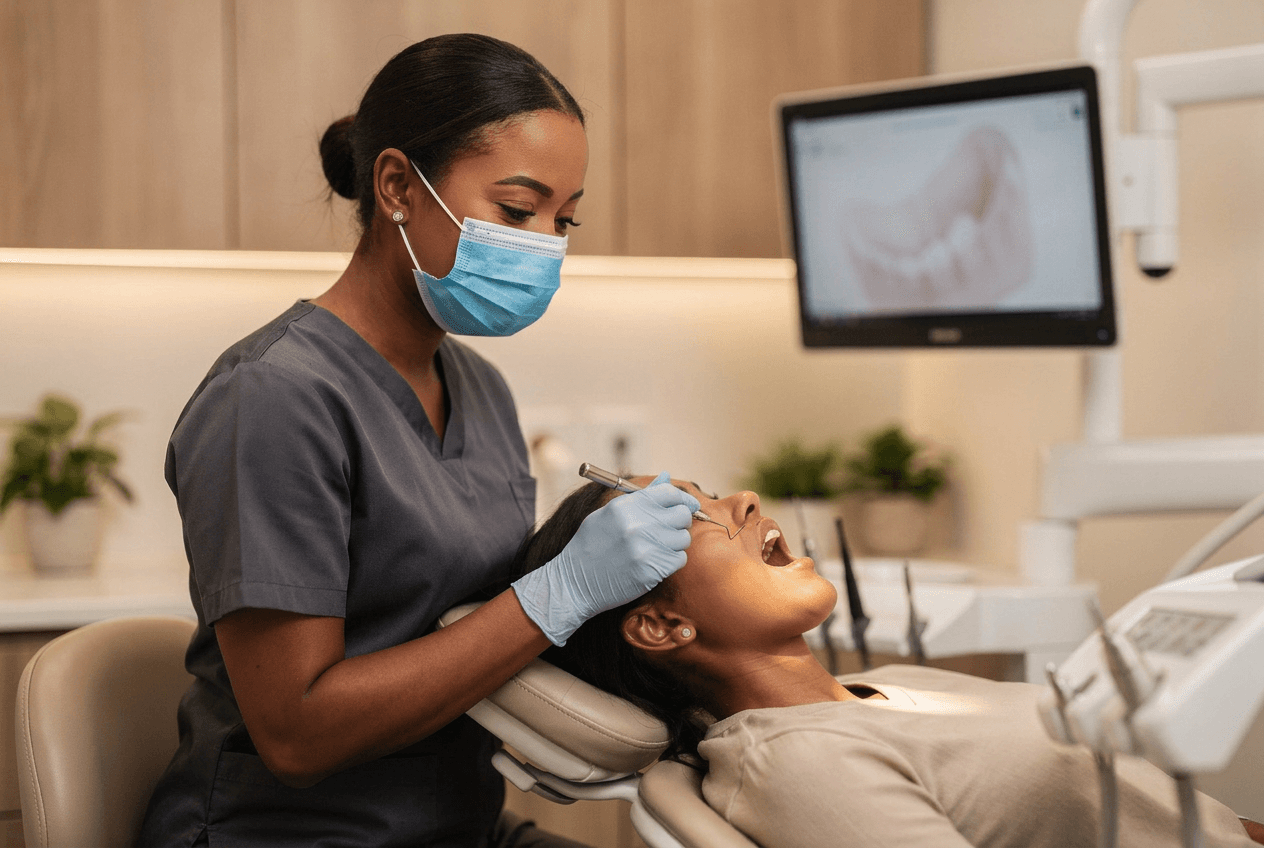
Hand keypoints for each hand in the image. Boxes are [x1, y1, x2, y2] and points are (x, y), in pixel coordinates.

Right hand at [512, 471, 699, 644]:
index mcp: (625, 506)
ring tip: (656, 547)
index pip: (668, 492)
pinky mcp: (651, 570)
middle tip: (669, 528)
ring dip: (675, 543)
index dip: (682, 498)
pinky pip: (679, 559)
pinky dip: (672, 560)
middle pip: (682, 515)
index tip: (689, 505)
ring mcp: (645, 549)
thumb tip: (667, 476)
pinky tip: (655, 561)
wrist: (574, 583)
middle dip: (680, 521)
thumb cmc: (591, 545)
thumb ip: (641, 496)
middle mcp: (637, 525)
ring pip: (683, 539)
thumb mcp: (609, 514)